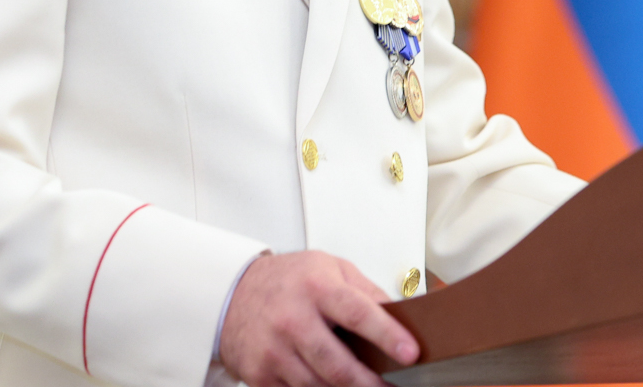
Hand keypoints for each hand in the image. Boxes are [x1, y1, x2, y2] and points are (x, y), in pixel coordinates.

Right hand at [218, 251, 420, 386]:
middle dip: (369, 383)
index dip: (386, 334)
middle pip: (337, 364)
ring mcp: (274, 350)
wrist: (232, 293)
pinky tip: (330, 386)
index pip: (356, 312)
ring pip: (318, 386)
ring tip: (364, 386)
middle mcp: (293, 319)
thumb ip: (365, 291)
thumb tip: (402, 316)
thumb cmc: (288, 280)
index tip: (410, 352)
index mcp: (315, 286)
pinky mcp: (261, 375)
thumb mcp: (329, 268)